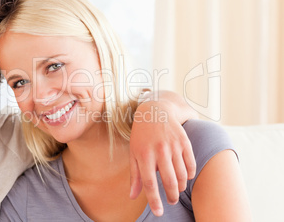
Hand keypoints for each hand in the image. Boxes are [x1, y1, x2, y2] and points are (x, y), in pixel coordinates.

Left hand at [129, 94, 196, 215]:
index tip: (159, 212)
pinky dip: (190, 174)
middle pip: (169, 181)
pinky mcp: (184, 141)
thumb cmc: (141, 136)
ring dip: (181, 186)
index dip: (155, 200)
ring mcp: (173, 145)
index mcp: (144, 155)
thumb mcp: (133, 153)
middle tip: (171, 201)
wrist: (155, 111)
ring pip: (182, 175)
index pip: (150, 183)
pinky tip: (186, 177)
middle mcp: (159, 150)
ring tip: (177, 189)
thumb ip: (135, 175)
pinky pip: (191, 164)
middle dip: (171, 196)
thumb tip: (132, 196)